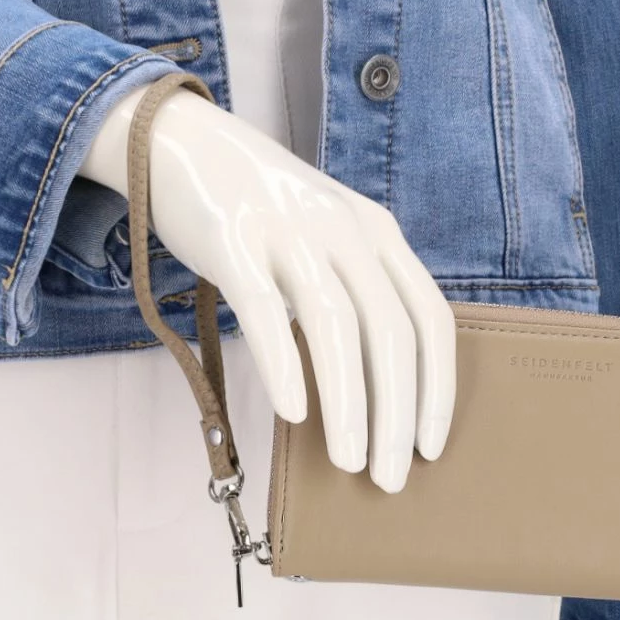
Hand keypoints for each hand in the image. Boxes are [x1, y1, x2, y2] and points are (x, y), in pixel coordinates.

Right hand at [79, 85, 456, 491]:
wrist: (181, 141)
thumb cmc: (259, 210)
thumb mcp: (326, 237)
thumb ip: (353, 291)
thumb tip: (374, 388)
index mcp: (376, 232)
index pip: (429, 317)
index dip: (438, 387)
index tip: (431, 447)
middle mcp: (343, 229)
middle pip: (389, 330)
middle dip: (396, 413)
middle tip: (389, 477)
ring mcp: (289, 230)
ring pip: (335, 325)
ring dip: (349, 403)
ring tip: (350, 462)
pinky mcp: (233, 240)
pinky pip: (264, 310)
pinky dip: (284, 365)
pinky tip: (294, 414)